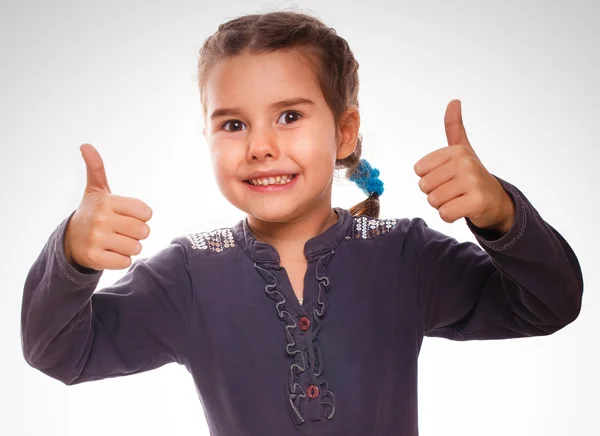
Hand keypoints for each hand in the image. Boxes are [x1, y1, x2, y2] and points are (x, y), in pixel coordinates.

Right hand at [64, 143, 152, 270]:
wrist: (70, 240)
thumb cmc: (93, 212)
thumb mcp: (96, 190)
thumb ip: (96, 168)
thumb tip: (85, 145)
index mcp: (107, 201)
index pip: (147, 213)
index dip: (141, 217)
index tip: (126, 216)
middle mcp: (100, 219)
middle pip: (144, 231)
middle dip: (137, 234)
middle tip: (121, 231)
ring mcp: (96, 239)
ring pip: (136, 248)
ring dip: (130, 248)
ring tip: (115, 242)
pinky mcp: (94, 258)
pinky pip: (125, 262)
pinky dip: (121, 260)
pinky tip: (109, 253)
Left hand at [413, 100, 514, 233]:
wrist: (497, 201)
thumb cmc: (472, 176)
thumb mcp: (462, 150)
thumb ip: (453, 127)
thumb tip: (454, 101)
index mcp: (456, 151)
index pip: (419, 170)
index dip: (429, 178)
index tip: (447, 177)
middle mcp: (465, 163)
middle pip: (424, 187)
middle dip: (435, 193)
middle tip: (453, 191)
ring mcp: (472, 182)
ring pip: (433, 201)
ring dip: (443, 205)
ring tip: (458, 199)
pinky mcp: (476, 202)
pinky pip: (445, 213)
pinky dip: (450, 216)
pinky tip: (463, 209)